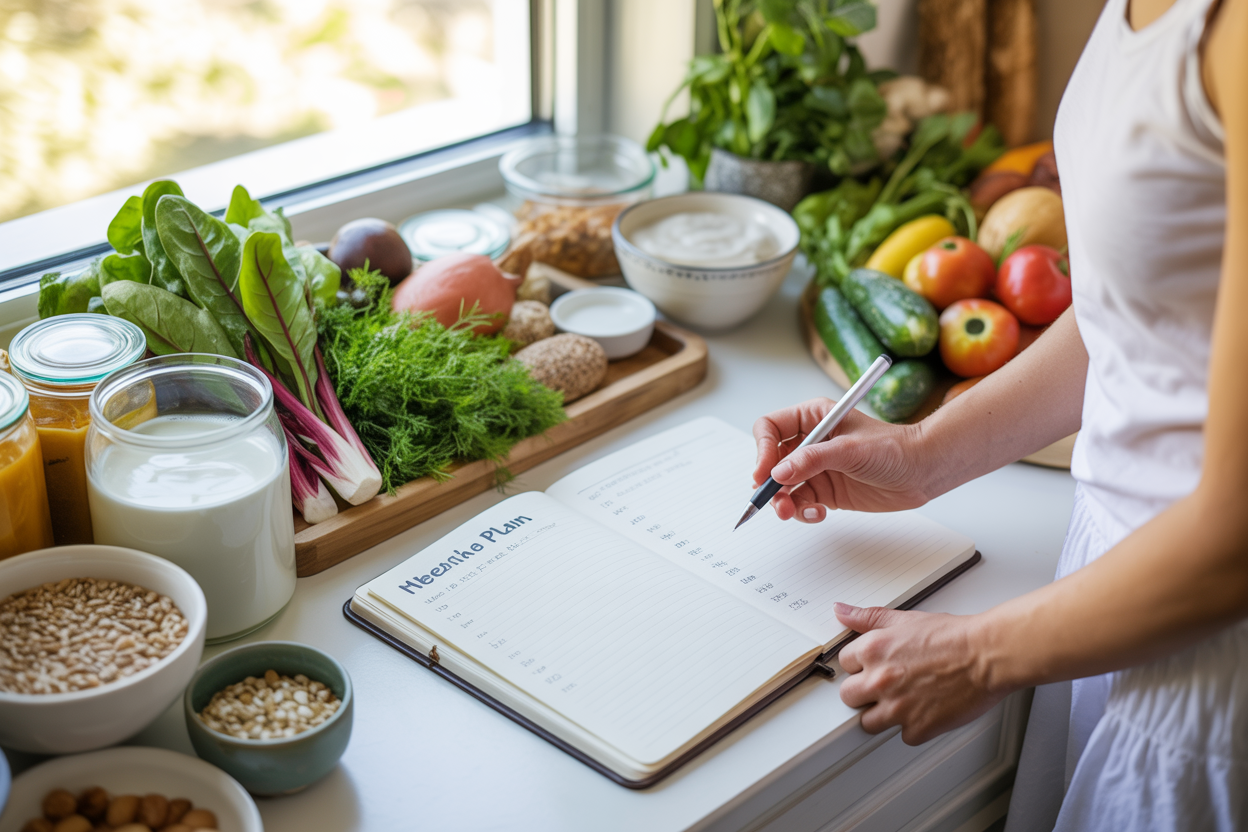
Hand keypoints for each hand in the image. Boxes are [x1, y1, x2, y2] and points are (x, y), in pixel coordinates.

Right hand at [752, 398, 932, 521]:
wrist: (922, 471)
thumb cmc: (894, 448)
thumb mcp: (851, 450)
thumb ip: (813, 460)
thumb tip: (779, 473)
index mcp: (813, 418)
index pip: (771, 428)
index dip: (762, 449)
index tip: (764, 472)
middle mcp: (810, 442)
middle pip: (771, 460)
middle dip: (769, 482)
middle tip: (774, 500)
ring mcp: (816, 468)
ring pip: (783, 486)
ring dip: (782, 501)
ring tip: (790, 512)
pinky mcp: (825, 490)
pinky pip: (800, 502)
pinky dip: (802, 511)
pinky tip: (818, 514)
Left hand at [835, 603, 1007, 744]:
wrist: (987, 656)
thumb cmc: (953, 637)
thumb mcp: (905, 620)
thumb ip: (868, 618)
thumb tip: (841, 611)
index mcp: (873, 651)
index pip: (844, 664)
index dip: (861, 664)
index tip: (874, 666)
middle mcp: (880, 680)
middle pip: (849, 696)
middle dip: (863, 691)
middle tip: (886, 685)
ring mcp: (898, 708)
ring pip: (868, 722)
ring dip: (882, 714)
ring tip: (904, 700)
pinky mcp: (918, 728)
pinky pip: (903, 735)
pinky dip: (914, 727)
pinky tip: (926, 710)